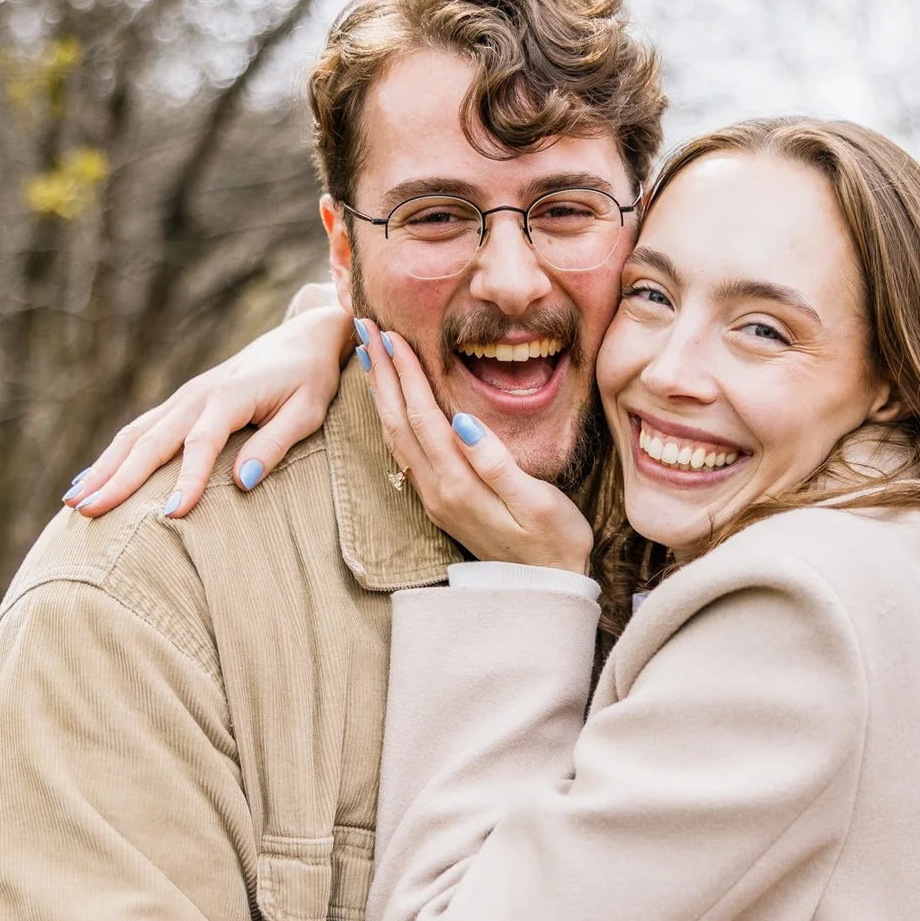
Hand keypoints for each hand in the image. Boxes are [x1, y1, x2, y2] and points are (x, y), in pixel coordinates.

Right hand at [63, 292, 351, 519]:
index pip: (201, 444)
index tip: (170, 515)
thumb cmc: (310, 379)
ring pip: (135, 435)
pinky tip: (91, 479)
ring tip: (73, 502)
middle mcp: (197, 396)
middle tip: (89, 513)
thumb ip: (276, 443)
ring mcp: (184, 398)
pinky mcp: (181, 404)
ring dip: (103, 469)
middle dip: (118, 479)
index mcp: (229, 396)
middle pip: (151, 441)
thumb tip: (244, 482)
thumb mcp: (307, 411)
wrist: (302, 338)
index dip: (185, 480)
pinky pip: (139, 431)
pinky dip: (112, 456)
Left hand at [356, 318, 592, 573]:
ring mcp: (435, 499)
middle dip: (382, 373)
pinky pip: (405, 452)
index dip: (407, 375)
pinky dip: (393, 419)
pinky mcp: (441, 503)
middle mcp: (437, 490)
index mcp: (459, 484)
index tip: (391, 335)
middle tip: (364, 328)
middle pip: (399, 422)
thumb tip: (463, 422)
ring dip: (381, 394)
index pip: (423, 417)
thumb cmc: (554, 542)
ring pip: (396, 437)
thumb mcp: (536, 502)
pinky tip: (390, 404)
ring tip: (370, 356)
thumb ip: (496, 463)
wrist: (545, 593)